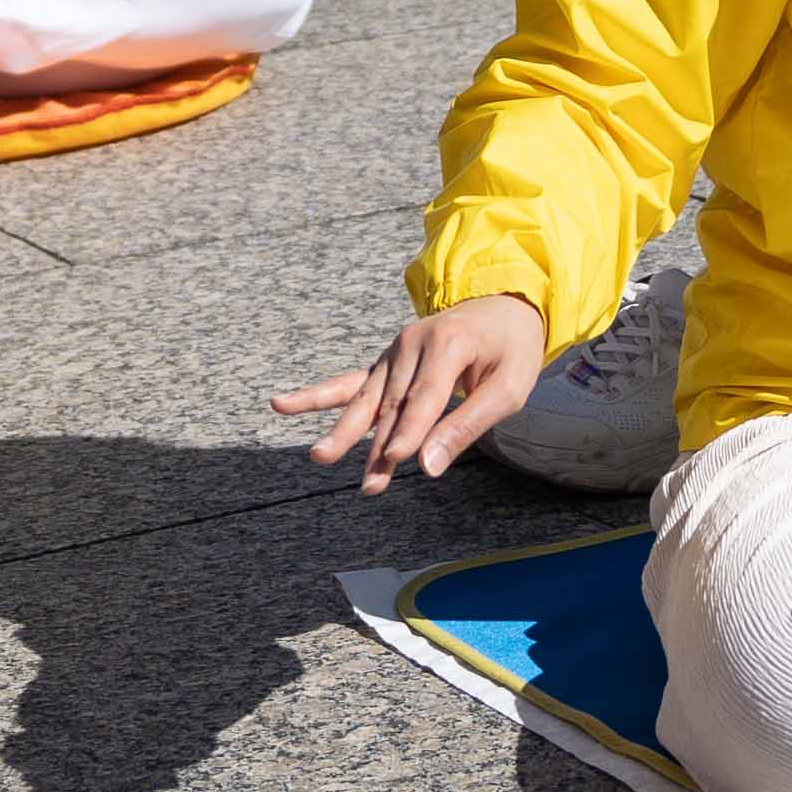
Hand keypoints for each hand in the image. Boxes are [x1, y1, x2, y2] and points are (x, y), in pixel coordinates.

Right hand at [273, 294, 547, 492]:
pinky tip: (281, 403)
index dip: (412, 429)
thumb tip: (428, 467)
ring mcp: (395, 351)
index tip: (396, 460)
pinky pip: (349, 382)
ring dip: (347, 433)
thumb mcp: (509, 387)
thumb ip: (468, 425)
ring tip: (319, 456)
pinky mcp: (385, 362)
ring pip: (368, 399)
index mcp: (449, 342)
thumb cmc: (511, 350)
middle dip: (380, 447)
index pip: (426, 395)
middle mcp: (414, 343)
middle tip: (370, 486)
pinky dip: (316, 396)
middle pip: (393, 403)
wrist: (503, 305)